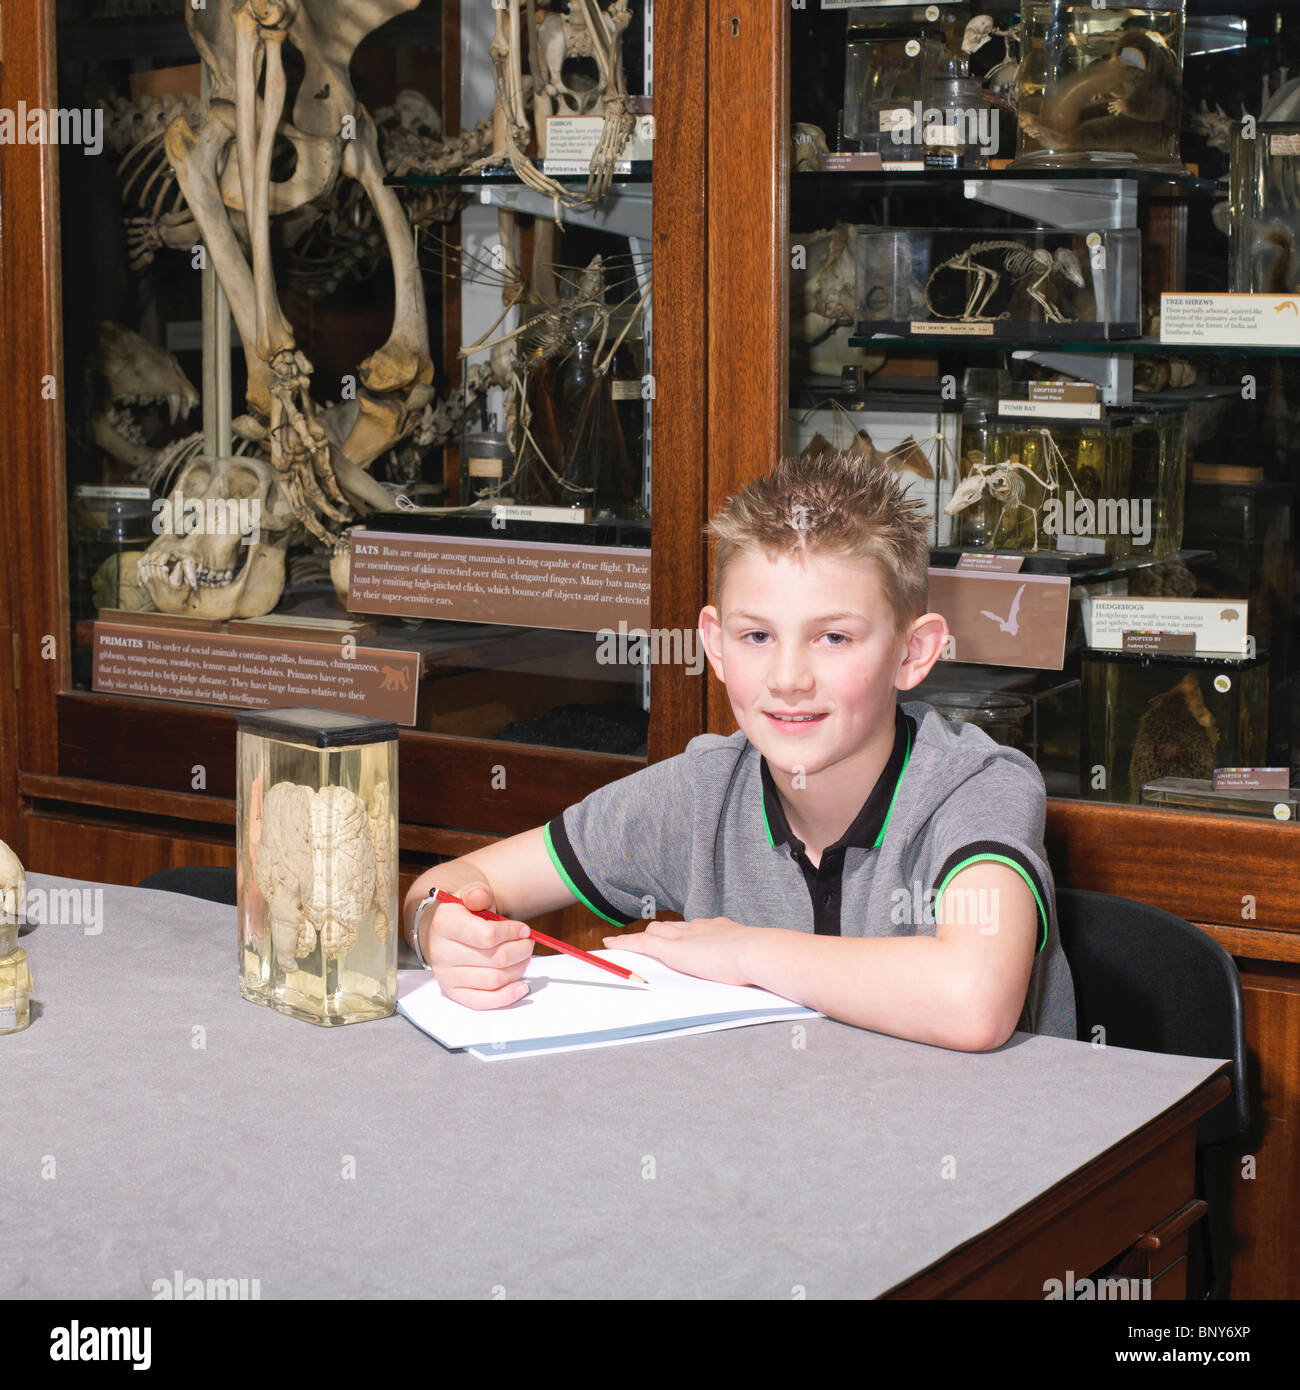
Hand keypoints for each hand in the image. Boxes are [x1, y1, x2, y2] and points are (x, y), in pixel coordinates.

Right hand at [423, 881, 533, 1009]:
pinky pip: (482, 1001)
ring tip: (523, 958)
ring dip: (518, 969)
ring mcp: (446, 975)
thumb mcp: (469, 895)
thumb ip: (477, 893)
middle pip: (495, 959)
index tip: (524, 929)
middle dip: (520, 951)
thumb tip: (480, 896)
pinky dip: (506, 997)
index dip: (512, 933)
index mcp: (444, 924)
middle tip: (527, 943)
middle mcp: (441, 952)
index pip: (487, 935)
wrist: (441, 932)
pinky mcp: (453, 992)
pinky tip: (521, 987)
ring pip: (494, 980)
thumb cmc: (461, 913)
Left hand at [603, 917, 760, 987]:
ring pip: (655, 931)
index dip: (684, 933)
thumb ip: (751, 962)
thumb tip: (763, 970)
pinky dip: (625, 943)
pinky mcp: (672, 949)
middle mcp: (700, 928)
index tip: (682, 938)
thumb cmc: (762, 959)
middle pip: (671, 927)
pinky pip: (641, 943)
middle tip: (649, 940)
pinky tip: (611, 945)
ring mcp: (684, 936)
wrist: (755, 952)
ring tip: (623, 944)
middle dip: (658, 933)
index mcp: (721, 929)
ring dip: (640, 938)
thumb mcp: (756, 959)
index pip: (696, 929)